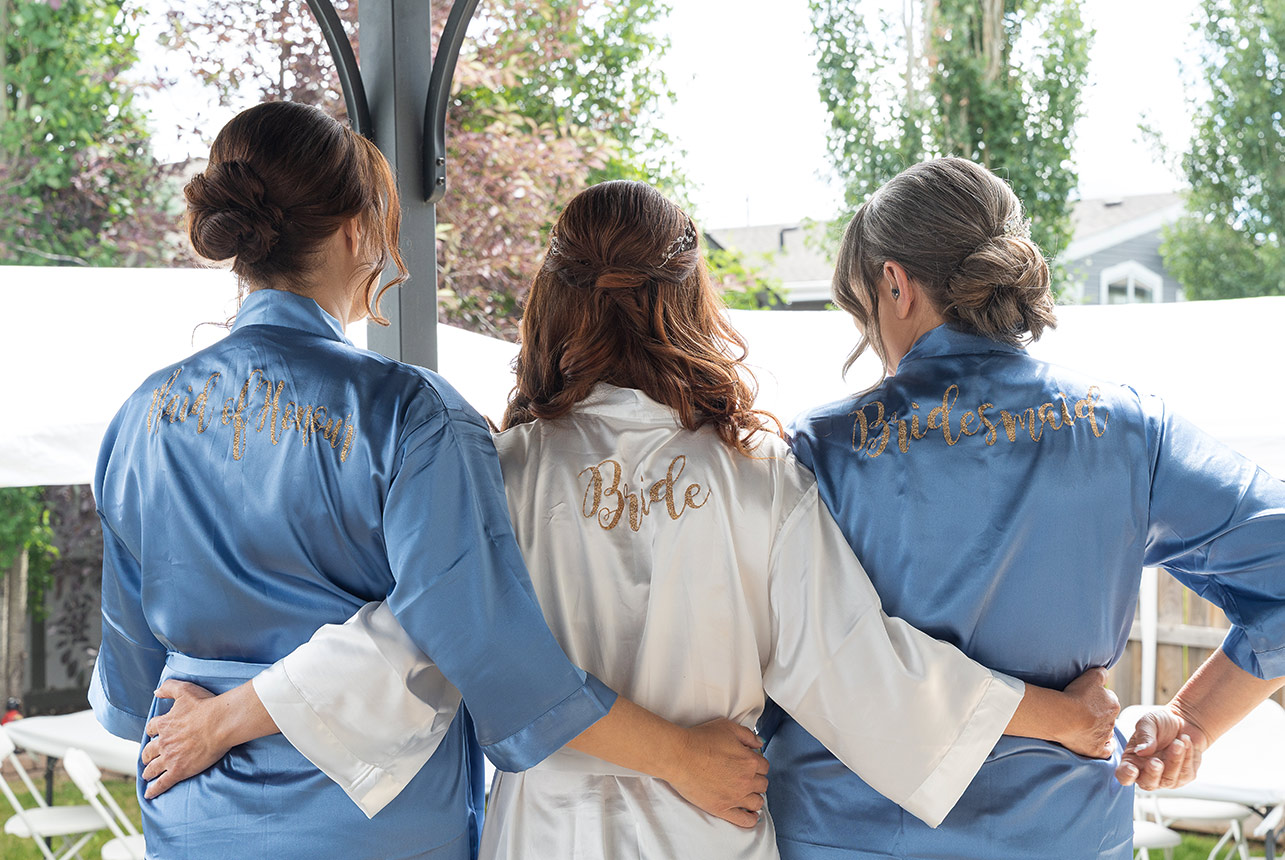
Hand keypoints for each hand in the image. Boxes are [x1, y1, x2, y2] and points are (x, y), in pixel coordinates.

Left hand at [141, 679, 227, 798]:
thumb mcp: (185, 690)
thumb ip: (169, 688)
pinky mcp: (178, 771)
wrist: (219, 723)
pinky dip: (154, 789)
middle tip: (147, 758)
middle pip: (149, 751)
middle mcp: (163, 742)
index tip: (154, 734)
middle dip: (147, 755)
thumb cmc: (205, 706)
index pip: (152, 729)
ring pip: (153, 768)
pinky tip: (149, 794)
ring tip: (147, 775)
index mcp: (164, 724)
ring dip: (149, 771)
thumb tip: (156, 691)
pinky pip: (162, 783)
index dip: (153, 731)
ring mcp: (170, 758)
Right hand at [665, 719, 768, 828]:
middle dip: (756, 779)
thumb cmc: (700, 739)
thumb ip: (748, 735)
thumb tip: (759, 743)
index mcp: (750, 760)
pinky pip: (744, 820)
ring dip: (754, 797)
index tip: (748, 763)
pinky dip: (750, 819)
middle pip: (762, 784)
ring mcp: (735, 797)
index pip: (764, 765)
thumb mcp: (728, 727)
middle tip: (745, 776)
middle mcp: (746, 780)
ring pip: (757, 802)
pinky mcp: (722, 809)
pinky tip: (749, 814)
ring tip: (746, 794)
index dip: (756, 763)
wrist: (679, 756)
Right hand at [1057, 667, 1119, 758]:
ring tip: (1085, 726)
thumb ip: (1102, 673)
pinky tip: (1100, 744)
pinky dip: (1105, 747)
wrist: (1065, 716)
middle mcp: (1112, 721)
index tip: (1087, 699)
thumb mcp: (1092, 676)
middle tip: (1084, 712)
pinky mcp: (1096, 749)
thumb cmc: (1076, 696)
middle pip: (1107, 716)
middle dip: (1099, 715)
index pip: (1109, 700)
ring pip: (1106, 732)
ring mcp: (1104, 736)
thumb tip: (1105, 674)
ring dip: (1099, 730)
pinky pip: (1106, 750)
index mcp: (1113, 704)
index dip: (1098, 699)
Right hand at [1116, 706, 1207, 789]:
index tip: (1132, 769)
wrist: (1186, 721)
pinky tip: (1185, 741)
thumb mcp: (1149, 722)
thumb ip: (1144, 735)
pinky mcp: (1184, 777)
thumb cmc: (1162, 722)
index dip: (1126, 775)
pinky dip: (1187, 756)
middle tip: (1157, 761)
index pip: (1124, 775)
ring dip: (1174, 759)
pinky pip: (1186, 773)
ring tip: (1179, 741)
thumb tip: (1142, 751)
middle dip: (1153, 773)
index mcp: (1132, 759)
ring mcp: (1166, 777)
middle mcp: (1147, 772)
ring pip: (1169, 779)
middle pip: (1147, 784)